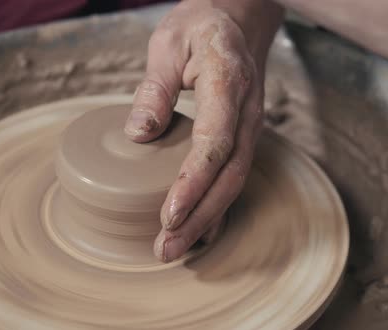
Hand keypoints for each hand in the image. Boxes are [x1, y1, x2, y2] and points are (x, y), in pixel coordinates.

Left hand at [125, 0, 283, 261]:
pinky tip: (199, 232)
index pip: (214, 143)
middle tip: (166, 248)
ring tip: (175, 249)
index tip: (169, 214)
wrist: (237, 21)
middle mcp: (246, 111)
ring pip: (234, 182)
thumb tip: (138, 135)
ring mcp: (249, 127)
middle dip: (198, 216)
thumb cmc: (199, 28)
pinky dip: (217, 208)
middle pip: (228, 175)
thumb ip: (154, 88)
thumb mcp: (168, 44)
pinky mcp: (242, 137)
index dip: (193, 182)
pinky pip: (234, 177)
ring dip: (206, 219)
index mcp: (228, 83)